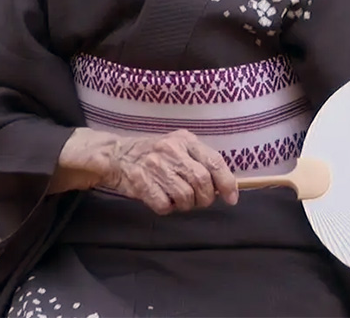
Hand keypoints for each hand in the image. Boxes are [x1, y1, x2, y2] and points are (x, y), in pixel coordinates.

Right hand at [103, 129, 238, 214]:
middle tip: (198, 201)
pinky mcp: (141, 182)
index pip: (214, 161)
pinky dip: (167, 208)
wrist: (117, 155)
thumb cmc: (155, 154)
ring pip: (185, 196)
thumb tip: (224, 187)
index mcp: (185, 140)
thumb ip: (200, 161)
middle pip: (201, 181)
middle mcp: (171, 150)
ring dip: (185, 205)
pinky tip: (162, 199)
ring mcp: (155, 165)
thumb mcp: (179, 148)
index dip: (227, 182)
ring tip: (177, 199)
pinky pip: (164, 205)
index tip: (231, 198)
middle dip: (205, 198)